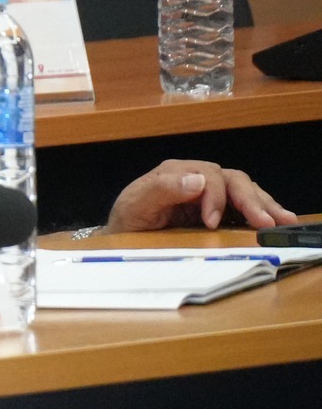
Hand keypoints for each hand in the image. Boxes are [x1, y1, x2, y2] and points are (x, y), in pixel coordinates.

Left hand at [105, 159, 298, 232]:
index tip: (212, 222)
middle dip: (251, 200)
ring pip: (244, 190)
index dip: (215, 196)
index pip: (208, 175)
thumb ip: (161, 190)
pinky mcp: (219, 210)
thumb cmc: (128, 219)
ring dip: (265, 205)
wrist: (124, 236)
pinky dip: (261, 213)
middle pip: (232, 180)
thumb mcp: (134, 205)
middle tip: (266, 222)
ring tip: (284, 221)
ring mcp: (210, 194)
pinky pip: (244, 207)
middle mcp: (197, 178)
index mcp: (177, 172)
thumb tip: (197, 181)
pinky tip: (276, 224)